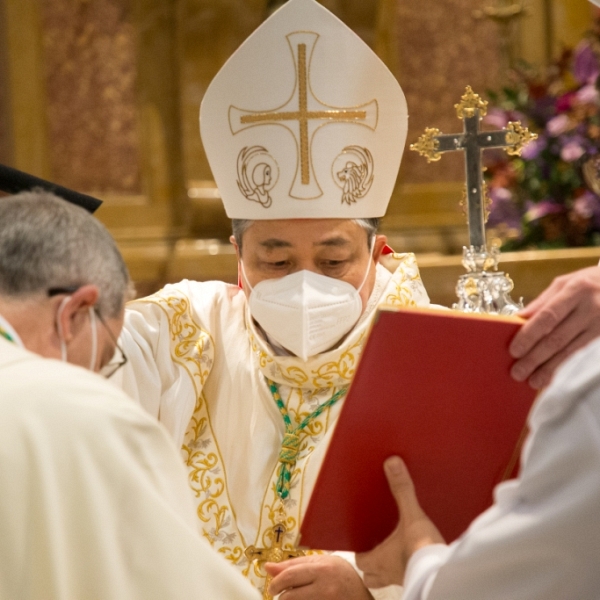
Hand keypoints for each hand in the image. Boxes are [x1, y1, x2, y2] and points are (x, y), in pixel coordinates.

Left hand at [265, 554, 372, 599]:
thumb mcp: (321, 563)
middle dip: (280, 597)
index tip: (272, 587)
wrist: (364, 596)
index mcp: (322, 569)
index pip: (289, 576)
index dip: (276, 583)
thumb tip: (268, 567)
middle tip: (279, 595)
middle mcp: (325, 588)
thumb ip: (295, 565)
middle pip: (289, 596)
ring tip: (294, 598)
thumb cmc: (342, 576)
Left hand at [355, 457, 443, 587]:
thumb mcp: (412, 515)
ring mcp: (405, 580)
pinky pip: (408, 578)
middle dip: (371, 564)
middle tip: (375, 549)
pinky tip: (415, 558)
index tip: (361, 542)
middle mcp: (389, 573)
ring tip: (394, 554)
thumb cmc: (423, 549)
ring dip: (388, 569)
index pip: (360, 561)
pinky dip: (407, 570)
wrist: (446, 575)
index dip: (360, 552)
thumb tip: (391, 462)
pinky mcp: (420, 583)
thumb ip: (402, 490)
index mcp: (379, 559)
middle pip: (370, 576)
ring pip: (387, 579)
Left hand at [510, 266, 599, 388]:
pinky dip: (562, 365)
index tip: (514, 350)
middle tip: (517, 372)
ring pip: (570, 350)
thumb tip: (519, 319)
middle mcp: (590, 308)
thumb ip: (542, 301)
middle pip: (557, 338)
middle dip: (535, 357)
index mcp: (576, 290)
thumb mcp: (565, 283)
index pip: (548, 316)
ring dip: (548, 368)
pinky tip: (550, 375)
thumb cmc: (588, 282)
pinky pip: (579, 353)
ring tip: (532, 380)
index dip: (530, 335)